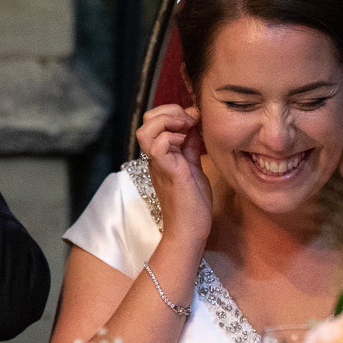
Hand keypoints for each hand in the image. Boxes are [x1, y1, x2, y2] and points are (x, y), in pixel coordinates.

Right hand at [136, 104, 212, 244]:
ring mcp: (159, 164)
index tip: (195, 118)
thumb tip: (193, 124)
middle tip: (189, 121)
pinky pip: (159, 145)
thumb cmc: (192, 204)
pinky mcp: (168, 171)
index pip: (155, 120)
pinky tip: (186, 142)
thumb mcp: (193, 167)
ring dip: (168, 122)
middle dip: (169, 111)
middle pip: (147, 120)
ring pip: (146, 130)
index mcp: (161, 155)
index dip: (174, 112)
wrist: (190, 231)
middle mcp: (155, 157)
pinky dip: (172, 137)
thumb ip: (190, 146)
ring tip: (186, 128)